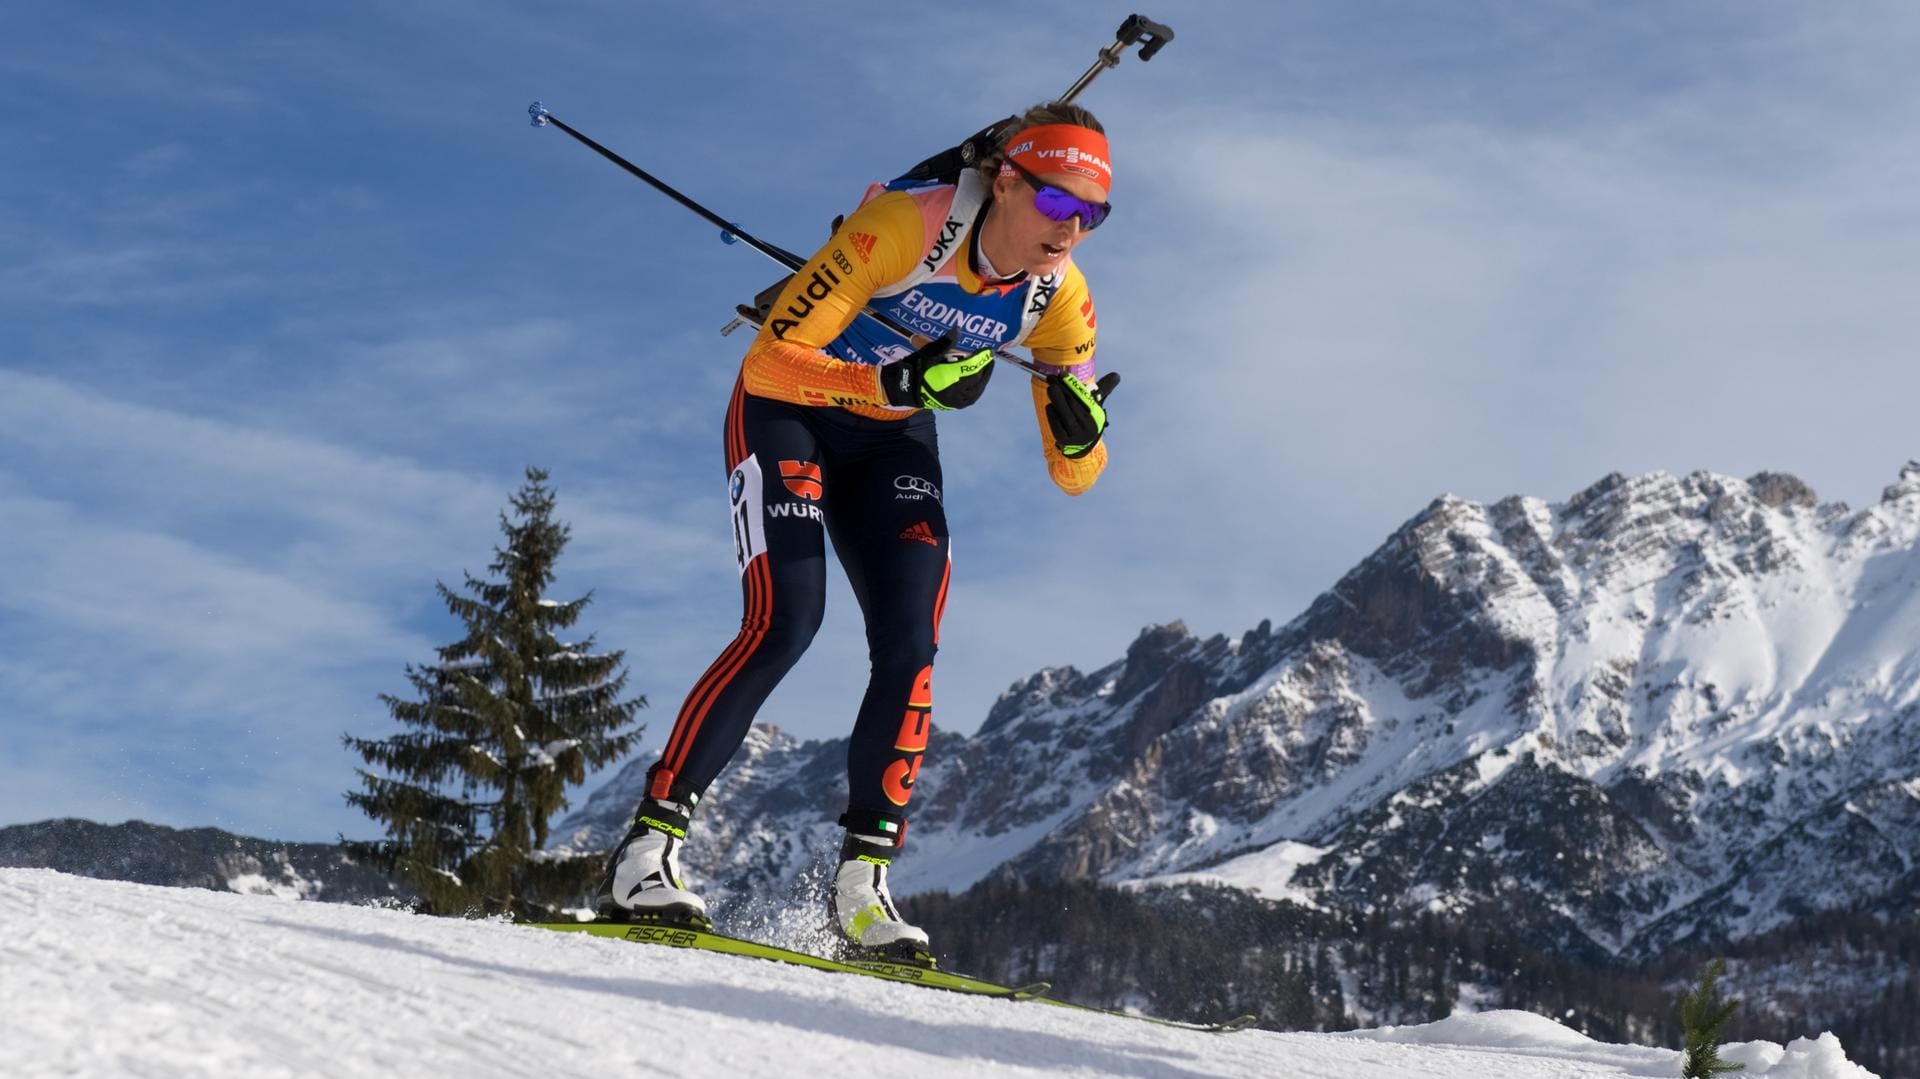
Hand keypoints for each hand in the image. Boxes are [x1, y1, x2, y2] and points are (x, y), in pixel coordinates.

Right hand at [881, 331, 995, 410]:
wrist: (904, 387)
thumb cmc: (916, 367)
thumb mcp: (930, 352)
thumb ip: (946, 342)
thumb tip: (958, 329)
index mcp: (948, 379)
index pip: (971, 368)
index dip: (980, 359)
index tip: (987, 350)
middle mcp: (954, 393)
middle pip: (976, 380)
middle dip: (985, 369)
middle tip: (989, 358)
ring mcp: (954, 402)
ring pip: (975, 391)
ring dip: (983, 380)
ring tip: (986, 369)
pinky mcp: (952, 406)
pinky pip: (969, 399)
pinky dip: (976, 390)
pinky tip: (979, 383)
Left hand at [1044, 372, 1120, 457]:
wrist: (1081, 446)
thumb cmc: (1086, 419)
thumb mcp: (1095, 406)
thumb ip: (1103, 390)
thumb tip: (1116, 375)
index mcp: (1097, 417)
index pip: (1086, 399)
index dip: (1074, 386)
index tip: (1063, 375)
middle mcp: (1089, 428)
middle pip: (1075, 406)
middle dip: (1063, 391)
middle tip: (1052, 379)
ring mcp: (1077, 436)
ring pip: (1067, 417)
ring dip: (1058, 401)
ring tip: (1050, 388)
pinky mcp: (1065, 442)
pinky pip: (1058, 427)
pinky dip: (1053, 416)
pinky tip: (1050, 406)